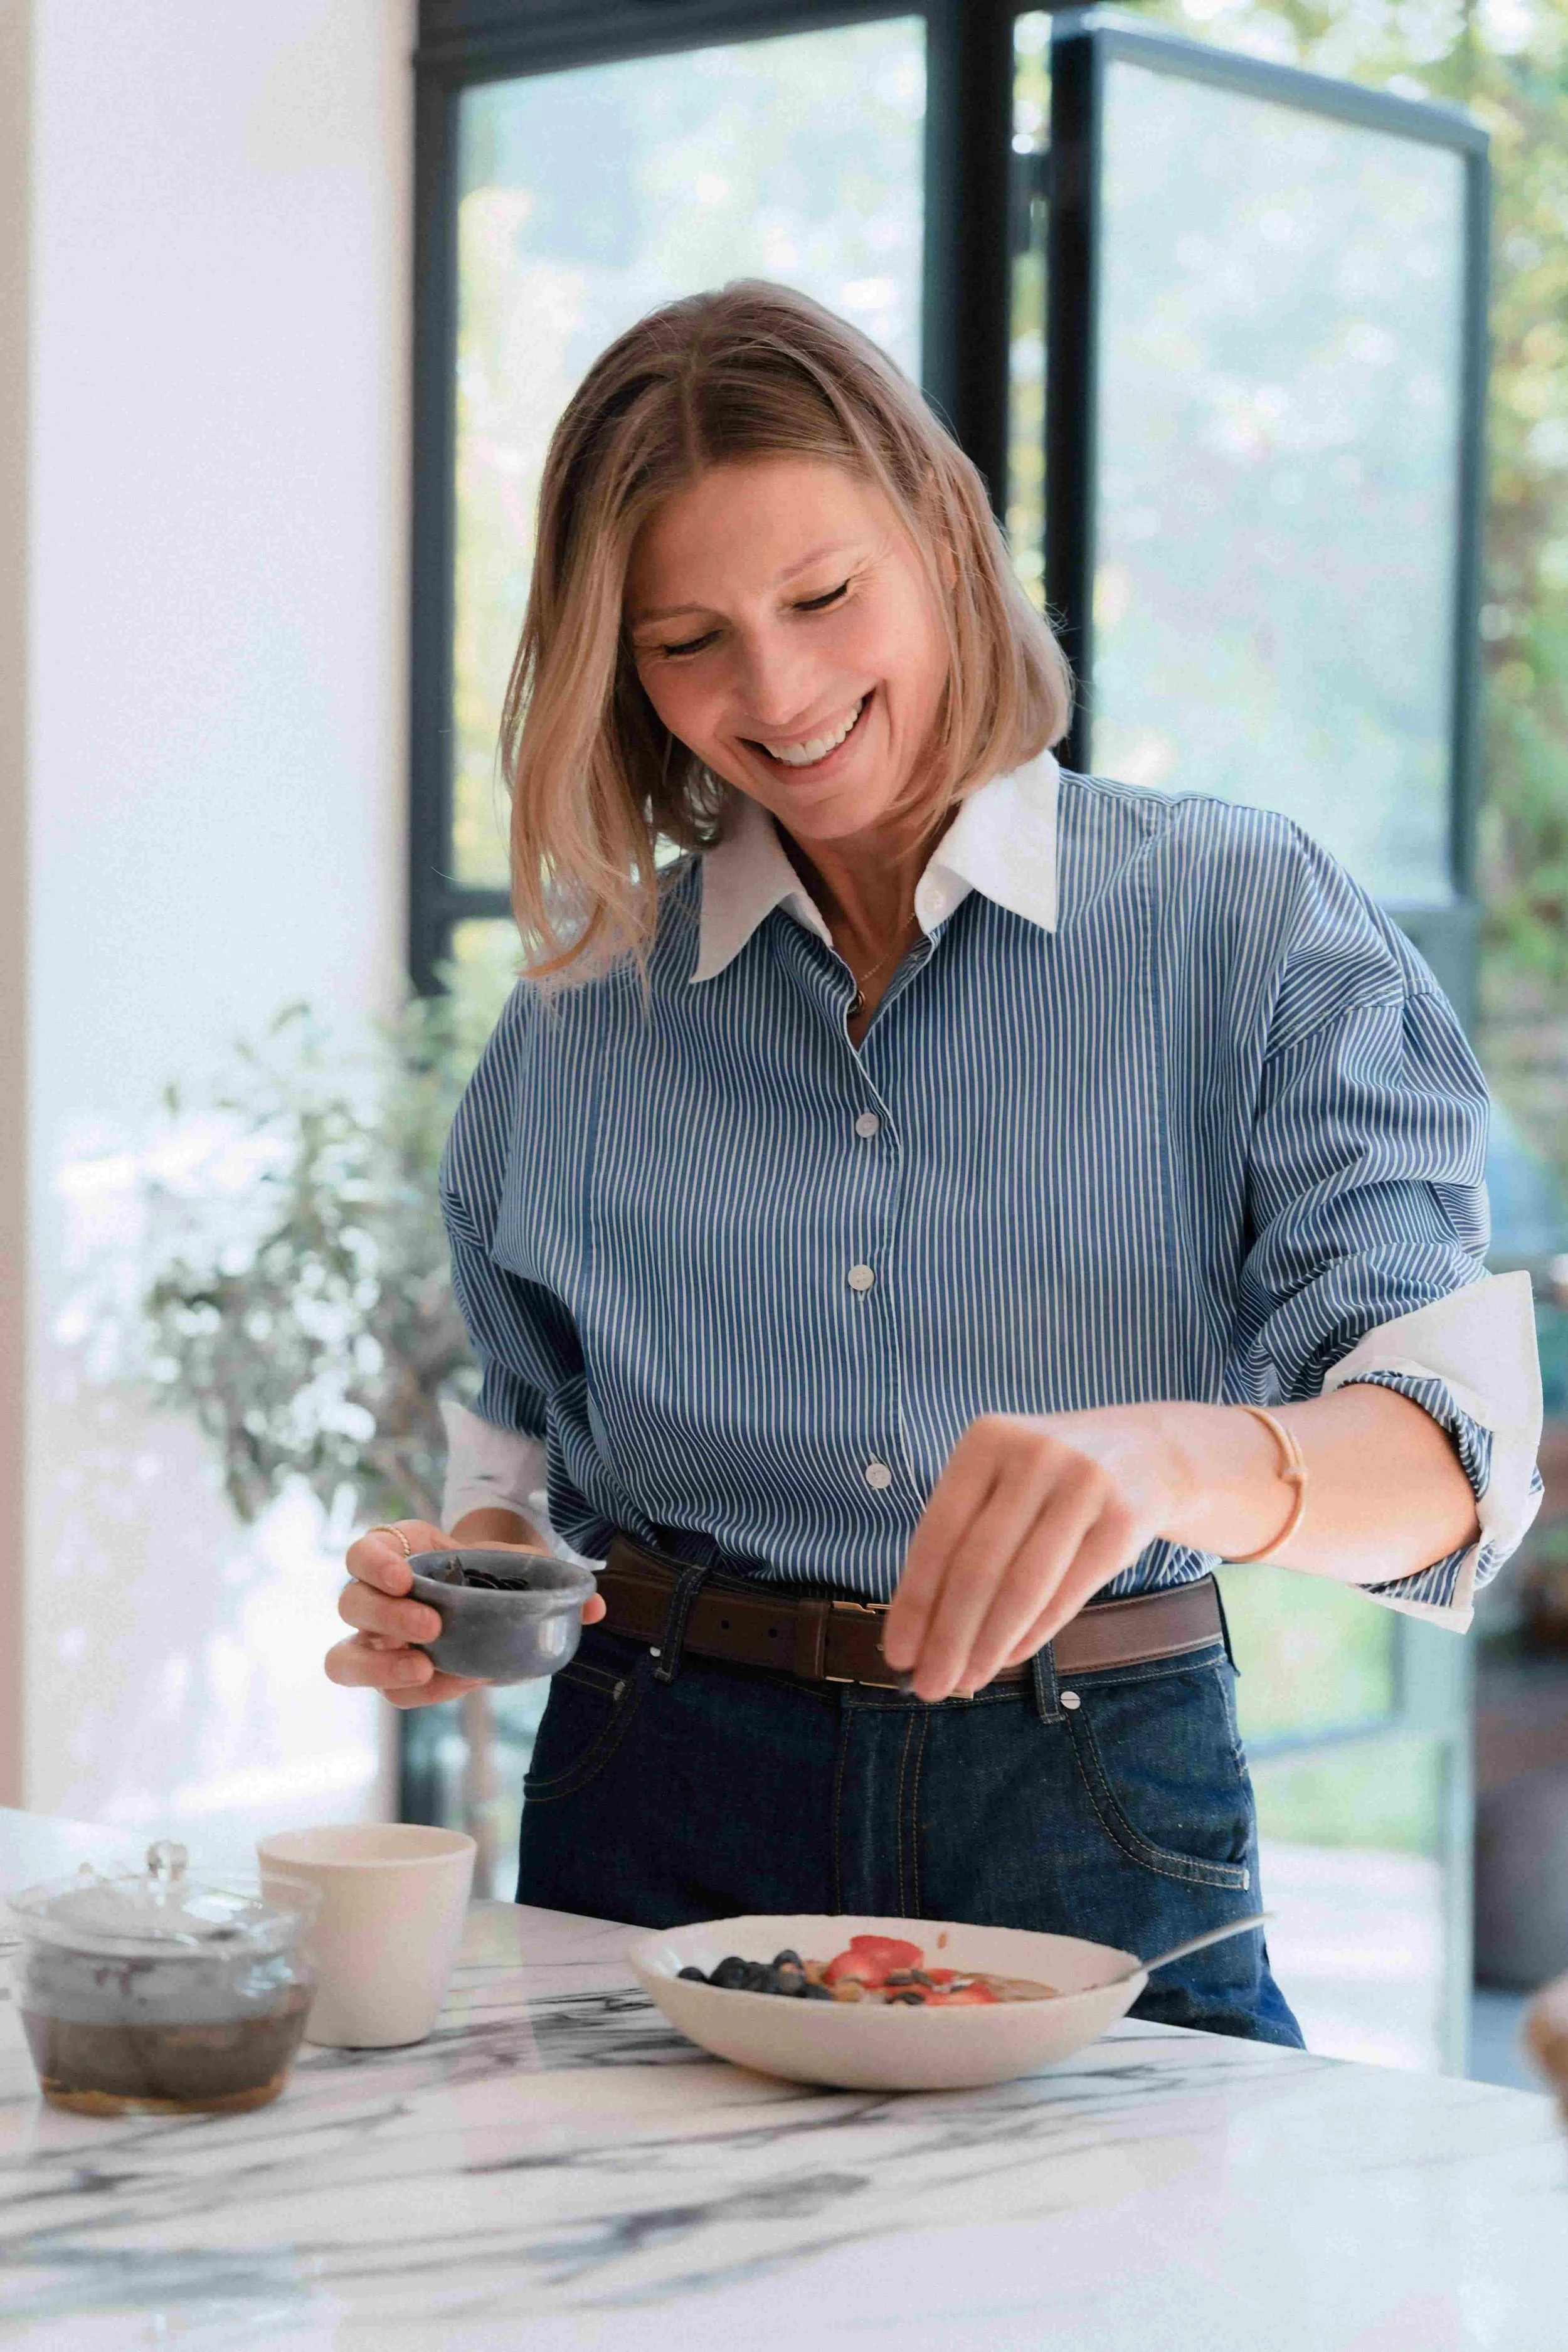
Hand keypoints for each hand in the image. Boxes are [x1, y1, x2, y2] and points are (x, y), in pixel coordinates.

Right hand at [324, 1518, 605, 1709]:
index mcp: (404, 1550)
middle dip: (386, 1615)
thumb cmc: (501, 1571)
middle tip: (433, 1626)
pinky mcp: (395, 1672)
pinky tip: (453, 1683)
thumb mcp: (524, 1565)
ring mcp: (381, 1636)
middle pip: (350, 1602)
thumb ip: (557, 1581)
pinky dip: (413, 1691)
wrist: (502, 1592)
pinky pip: (387, 1691)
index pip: (366, 1549)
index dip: (375, 1562)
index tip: (406, 1576)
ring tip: (425, 1669)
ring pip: (345, 1657)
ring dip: (380, 1665)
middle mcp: (381, 1593)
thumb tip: (595, 1606)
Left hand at [880, 1409, 1185, 1703]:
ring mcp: (1084, 1484)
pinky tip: (1011, 1657)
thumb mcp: (1001, 1480)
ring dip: (989, 1644)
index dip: (914, 1601)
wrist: (1148, 1452)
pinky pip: (1069, 1592)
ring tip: (968, 1680)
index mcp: (986, 1441)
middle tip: (930, 1686)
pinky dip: (1034, 1633)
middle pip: (977, 1565)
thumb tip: (919, 1631)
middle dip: (948, 1636)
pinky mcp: (1125, 1519)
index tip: (897, 1654)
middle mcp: (1034, 1455)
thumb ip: (961, 1539)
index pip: (938, 1534)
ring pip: (1024, 1585)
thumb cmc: (1050, 1480)